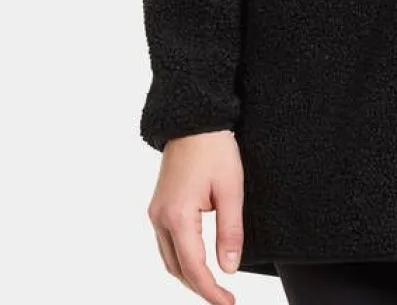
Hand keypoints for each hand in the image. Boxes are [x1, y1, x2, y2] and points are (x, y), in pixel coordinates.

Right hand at [147, 129, 244, 303]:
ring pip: (169, 258)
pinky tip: (198, 261)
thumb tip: (230, 267)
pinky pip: (166, 243)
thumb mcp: (231, 189)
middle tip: (224, 298)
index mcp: (177, 216)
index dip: (211, 290)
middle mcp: (160, 218)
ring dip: (189, 275)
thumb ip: (230, 231)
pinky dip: (182, 258)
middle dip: (199, 287)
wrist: (194, 120)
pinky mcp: (158, 206)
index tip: (228, 302)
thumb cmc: (214, 149)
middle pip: (177, 268)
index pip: (194, 267)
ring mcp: (156, 212)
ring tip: (214, 284)